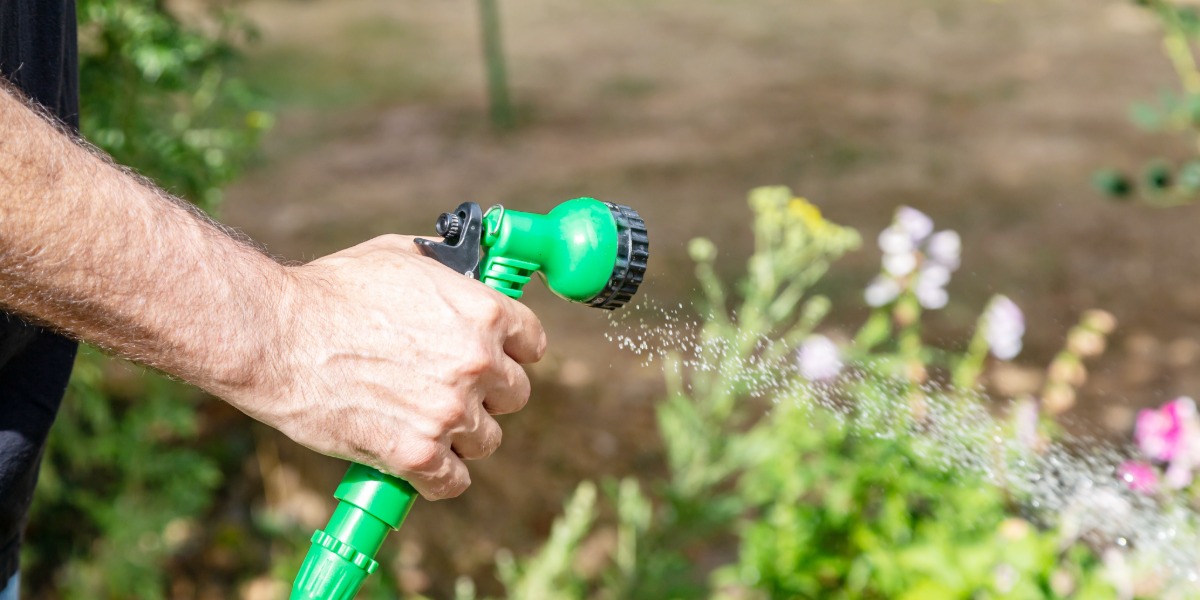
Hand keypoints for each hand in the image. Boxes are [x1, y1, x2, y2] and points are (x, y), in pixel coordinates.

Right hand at [227, 234, 545, 499]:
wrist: (277, 335)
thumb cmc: (331, 289)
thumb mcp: (401, 255)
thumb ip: (447, 270)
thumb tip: (469, 270)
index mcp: (483, 312)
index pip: (533, 342)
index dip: (513, 350)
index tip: (498, 357)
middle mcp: (477, 362)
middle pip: (515, 395)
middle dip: (488, 394)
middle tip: (452, 390)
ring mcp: (449, 411)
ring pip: (486, 440)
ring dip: (462, 436)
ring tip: (427, 424)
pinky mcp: (416, 453)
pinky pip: (452, 482)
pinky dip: (438, 478)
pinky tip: (422, 466)